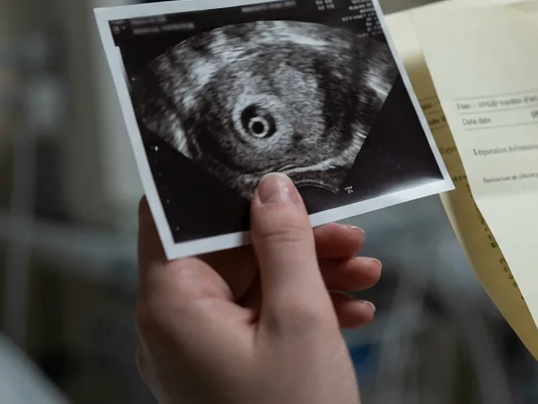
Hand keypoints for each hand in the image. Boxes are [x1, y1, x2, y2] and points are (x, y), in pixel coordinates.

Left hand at [136, 173, 380, 403]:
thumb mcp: (299, 319)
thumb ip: (285, 245)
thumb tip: (272, 190)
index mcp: (172, 306)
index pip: (173, 219)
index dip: (215, 187)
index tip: (262, 166)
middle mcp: (177, 325)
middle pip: (228, 251)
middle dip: (293, 238)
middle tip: (346, 232)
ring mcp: (202, 350)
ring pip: (254, 284)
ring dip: (311, 272)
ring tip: (365, 271)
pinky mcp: (229, 369)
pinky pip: (263, 320)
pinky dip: (306, 308)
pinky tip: (354, 310)